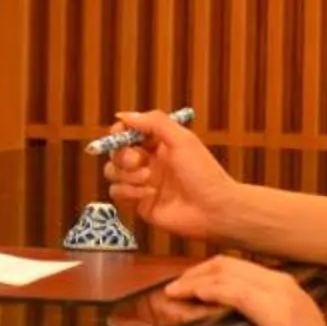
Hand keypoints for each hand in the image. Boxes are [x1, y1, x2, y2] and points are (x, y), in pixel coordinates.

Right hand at [101, 111, 241, 242]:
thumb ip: (154, 123)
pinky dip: (129, 192)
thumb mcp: (182, 140)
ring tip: (148, 179)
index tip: (121, 135)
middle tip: (139, 161)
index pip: (127, 132)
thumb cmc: (203, 173)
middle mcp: (148, 162)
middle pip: (116, 153)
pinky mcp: (139, 203)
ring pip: (113, 173)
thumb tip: (124, 116)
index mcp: (158, 144)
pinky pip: (118, 193)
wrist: (214, 209)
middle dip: (123, 156)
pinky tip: (149, 195)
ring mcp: (142, 183)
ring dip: (127, 175)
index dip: (120, 132)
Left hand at [165, 255, 326, 325]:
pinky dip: (208, 291)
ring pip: (226, 274)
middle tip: (174, 288)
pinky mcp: (272, 312)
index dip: (208, 272)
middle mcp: (280, 282)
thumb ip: (260, 323)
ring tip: (174, 292)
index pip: (238, 267)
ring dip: (194, 281)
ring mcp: (277, 294)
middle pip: (227, 264)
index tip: (188, 285)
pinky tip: (192, 296)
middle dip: (196, 272)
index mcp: (283, 285)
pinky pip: (233, 292)